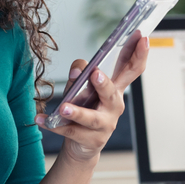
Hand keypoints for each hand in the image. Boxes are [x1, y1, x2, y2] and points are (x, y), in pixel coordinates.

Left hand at [35, 35, 151, 163]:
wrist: (81, 146)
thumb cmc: (85, 110)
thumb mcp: (82, 88)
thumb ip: (80, 74)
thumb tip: (77, 70)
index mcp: (115, 88)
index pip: (132, 69)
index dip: (139, 53)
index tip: (143, 37)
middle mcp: (114, 106)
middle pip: (112, 93)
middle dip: (104, 84)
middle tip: (95, 74)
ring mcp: (105, 125)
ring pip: (92, 117)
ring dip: (77, 111)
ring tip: (63, 107)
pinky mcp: (92, 139)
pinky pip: (72, 131)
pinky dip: (55, 126)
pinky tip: (41, 120)